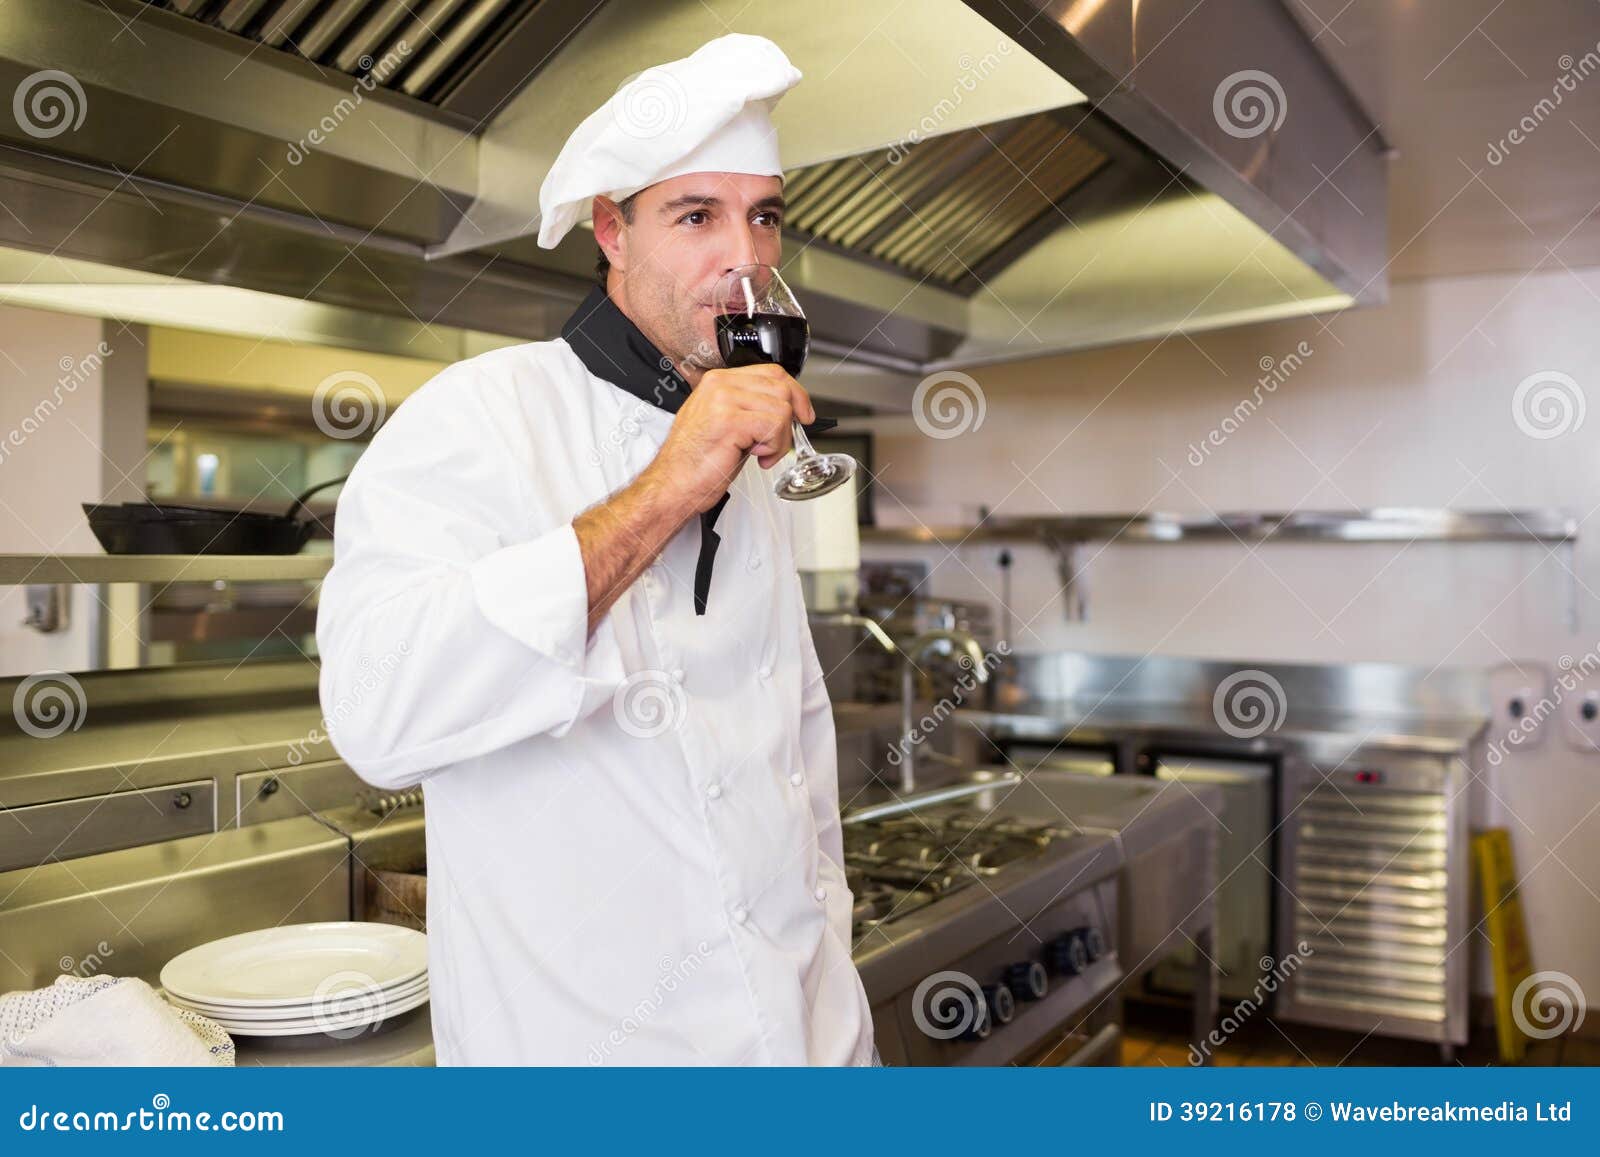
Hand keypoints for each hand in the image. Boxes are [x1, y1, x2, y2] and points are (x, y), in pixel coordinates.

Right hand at [645, 363, 814, 513]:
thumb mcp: (724, 424)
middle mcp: (720, 385)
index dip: (795, 394)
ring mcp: (724, 400)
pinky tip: (756, 456)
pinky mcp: (730, 421)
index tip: (803, 414)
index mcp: (717, 381)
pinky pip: (774, 426)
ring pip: (782, 408)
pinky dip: (774, 447)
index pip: (771, 373)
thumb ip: (749, 408)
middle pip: (781, 387)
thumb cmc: (694, 462)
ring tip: (760, 453)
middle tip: (776, 443)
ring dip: (780, 438)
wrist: (672, 485)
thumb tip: (784, 410)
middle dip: (789, 420)